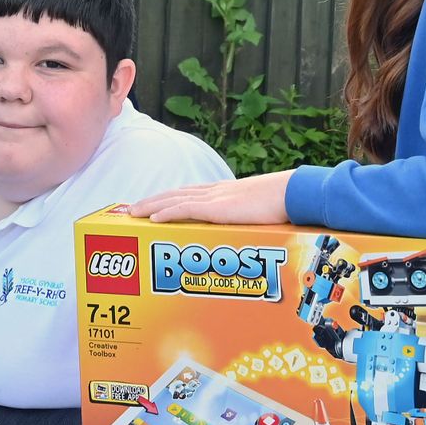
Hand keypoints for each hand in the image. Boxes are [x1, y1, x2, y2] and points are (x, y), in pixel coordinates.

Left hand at [128, 171, 293, 224]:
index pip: (188, 193)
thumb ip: (246, 219)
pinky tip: (152, 218)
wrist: (293, 194)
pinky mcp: (219, 207)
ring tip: (134, 213)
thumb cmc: (282, 204)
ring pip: (174, 200)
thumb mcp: (257, 212)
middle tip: (132, 209)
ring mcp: (215, 198)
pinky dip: (167, 212)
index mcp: (223, 192)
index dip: (167, 198)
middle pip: (174, 194)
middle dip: (152, 201)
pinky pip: (186, 209)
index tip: (152, 203)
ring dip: (151, 206)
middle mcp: (214, 192)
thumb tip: (245, 232)